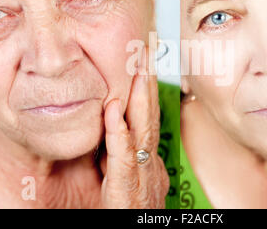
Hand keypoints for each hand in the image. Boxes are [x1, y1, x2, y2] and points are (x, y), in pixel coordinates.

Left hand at [99, 47, 169, 208]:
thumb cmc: (131, 214)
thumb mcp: (131, 182)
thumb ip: (126, 157)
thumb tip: (118, 131)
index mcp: (151, 163)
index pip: (149, 120)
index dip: (148, 92)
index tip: (146, 66)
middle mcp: (151, 165)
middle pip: (150, 117)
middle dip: (149, 84)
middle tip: (149, 53)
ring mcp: (142, 176)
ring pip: (141, 130)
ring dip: (139, 98)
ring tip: (138, 70)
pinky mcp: (126, 189)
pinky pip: (122, 156)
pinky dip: (118, 131)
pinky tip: (115, 109)